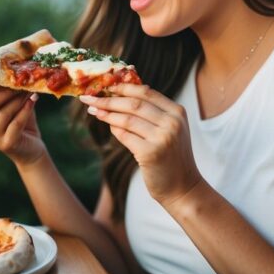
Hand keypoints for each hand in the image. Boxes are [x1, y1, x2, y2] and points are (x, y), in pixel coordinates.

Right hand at [0, 63, 46, 165]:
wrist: (30, 149)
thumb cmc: (18, 119)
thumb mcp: (8, 99)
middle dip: (5, 89)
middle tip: (21, 79)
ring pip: (2, 112)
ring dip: (18, 98)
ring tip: (30, 88)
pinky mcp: (6, 144)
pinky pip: (15, 124)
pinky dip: (25, 110)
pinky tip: (34, 100)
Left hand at [79, 84, 202, 207]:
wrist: (183, 187)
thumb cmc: (171, 157)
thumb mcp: (169, 130)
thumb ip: (152, 113)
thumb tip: (121, 95)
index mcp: (177, 112)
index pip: (146, 92)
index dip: (124, 87)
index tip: (106, 86)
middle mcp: (172, 122)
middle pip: (134, 103)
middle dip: (109, 99)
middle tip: (90, 98)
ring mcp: (162, 137)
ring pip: (127, 119)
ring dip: (106, 113)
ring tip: (93, 110)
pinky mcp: (151, 153)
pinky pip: (125, 136)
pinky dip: (114, 130)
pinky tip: (107, 126)